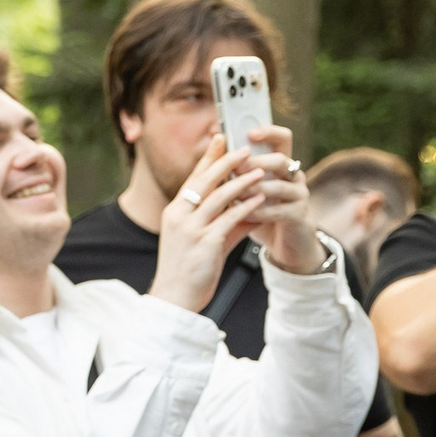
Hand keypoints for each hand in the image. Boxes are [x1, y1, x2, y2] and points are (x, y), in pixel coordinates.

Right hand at [151, 138, 268, 312]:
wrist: (175, 298)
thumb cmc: (189, 269)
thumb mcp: (204, 240)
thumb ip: (226, 223)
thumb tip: (250, 210)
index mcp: (175, 212)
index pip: (193, 178)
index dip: (208, 157)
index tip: (221, 138)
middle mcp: (179, 216)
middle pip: (204, 181)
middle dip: (226, 161)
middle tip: (245, 148)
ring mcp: (190, 229)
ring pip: (219, 196)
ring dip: (242, 181)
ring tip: (260, 170)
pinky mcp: (205, 243)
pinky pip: (230, 219)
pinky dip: (246, 207)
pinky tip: (260, 199)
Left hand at [229, 124, 320, 273]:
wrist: (283, 243)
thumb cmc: (259, 211)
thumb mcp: (245, 190)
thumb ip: (235, 172)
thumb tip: (212, 149)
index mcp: (280, 164)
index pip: (281, 138)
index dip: (268, 132)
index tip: (249, 133)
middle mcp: (293, 175)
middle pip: (281, 159)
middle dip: (257, 163)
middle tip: (237, 168)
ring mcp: (299, 194)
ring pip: (280, 185)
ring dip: (256, 189)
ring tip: (236, 194)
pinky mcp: (300, 215)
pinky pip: (281, 210)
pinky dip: (261, 212)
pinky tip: (245, 214)